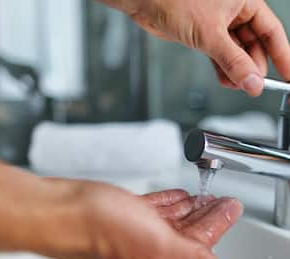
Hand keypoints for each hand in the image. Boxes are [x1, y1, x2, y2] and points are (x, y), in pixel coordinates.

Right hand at [28, 180, 242, 258]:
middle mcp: (147, 248)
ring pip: (172, 218)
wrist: (59, 211)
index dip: (219, 223)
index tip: (232, 207)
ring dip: (191, 208)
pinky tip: (179, 197)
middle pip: (188, 230)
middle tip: (223, 201)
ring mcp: (135, 229)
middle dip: (208, 215)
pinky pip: (155, 207)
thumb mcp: (153, 244)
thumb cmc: (97, 228)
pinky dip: (169, 201)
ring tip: (205, 197)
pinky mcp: (124, 212)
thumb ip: (188, 257)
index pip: (200, 243)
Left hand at [103, 0, 289, 96]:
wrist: (147, 3)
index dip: (282, 55)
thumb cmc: (175, 1)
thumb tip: (252, 82)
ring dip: (236, 71)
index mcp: (245, 2)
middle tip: (251, 86)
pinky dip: (222, 69)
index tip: (287, 75)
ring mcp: (218, 26)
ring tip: (236, 85)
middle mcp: (234, 13)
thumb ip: (233, 61)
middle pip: (253, 45)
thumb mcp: (211, 35)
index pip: (272, 32)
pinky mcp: (204, 36)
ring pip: (235, 53)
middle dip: (252, 67)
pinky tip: (225, 80)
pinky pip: (220, 56)